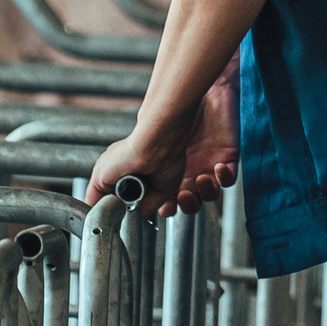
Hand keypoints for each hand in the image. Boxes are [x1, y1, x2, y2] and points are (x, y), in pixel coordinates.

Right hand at [86, 67, 238, 218]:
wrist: (168, 111)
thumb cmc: (139, 137)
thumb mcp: (106, 171)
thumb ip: (101, 195)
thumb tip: (97, 214)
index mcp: (162, 179)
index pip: (168, 205)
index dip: (167, 209)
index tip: (164, 208)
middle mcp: (184, 173)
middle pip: (191, 202)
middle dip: (187, 204)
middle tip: (179, 196)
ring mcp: (204, 164)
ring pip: (209, 193)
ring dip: (204, 193)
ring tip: (197, 181)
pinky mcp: (223, 155)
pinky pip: (229, 176)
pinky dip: (224, 177)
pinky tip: (215, 169)